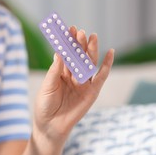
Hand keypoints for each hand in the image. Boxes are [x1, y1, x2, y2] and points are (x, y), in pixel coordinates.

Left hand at [34, 27, 113, 144]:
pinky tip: (110, 52)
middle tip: (79, 32)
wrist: (50, 126)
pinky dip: (107, 65)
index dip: (67, 42)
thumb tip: (59, 52)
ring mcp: (84, 83)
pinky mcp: (92, 92)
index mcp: (61, 72)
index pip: (66, 53)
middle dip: (79, 44)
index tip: (68, 28)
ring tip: (93, 37)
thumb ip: (55, 70)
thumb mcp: (48, 86)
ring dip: (91, 50)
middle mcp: (73, 75)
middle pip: (78, 56)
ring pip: (89, 63)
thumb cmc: (45, 106)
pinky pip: (101, 77)